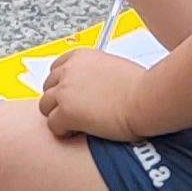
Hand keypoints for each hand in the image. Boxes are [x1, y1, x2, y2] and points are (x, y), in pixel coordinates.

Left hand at [35, 40, 153, 138]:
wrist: (146, 100)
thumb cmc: (141, 88)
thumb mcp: (114, 68)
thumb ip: (97, 74)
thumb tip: (95, 87)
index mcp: (81, 57)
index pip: (56, 68)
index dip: (62, 85)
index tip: (69, 95)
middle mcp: (68, 71)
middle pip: (48, 87)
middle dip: (58, 101)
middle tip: (73, 113)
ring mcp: (65, 91)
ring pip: (45, 107)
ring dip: (57, 116)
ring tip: (75, 125)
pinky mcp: (66, 112)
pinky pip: (52, 125)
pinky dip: (62, 132)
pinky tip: (78, 133)